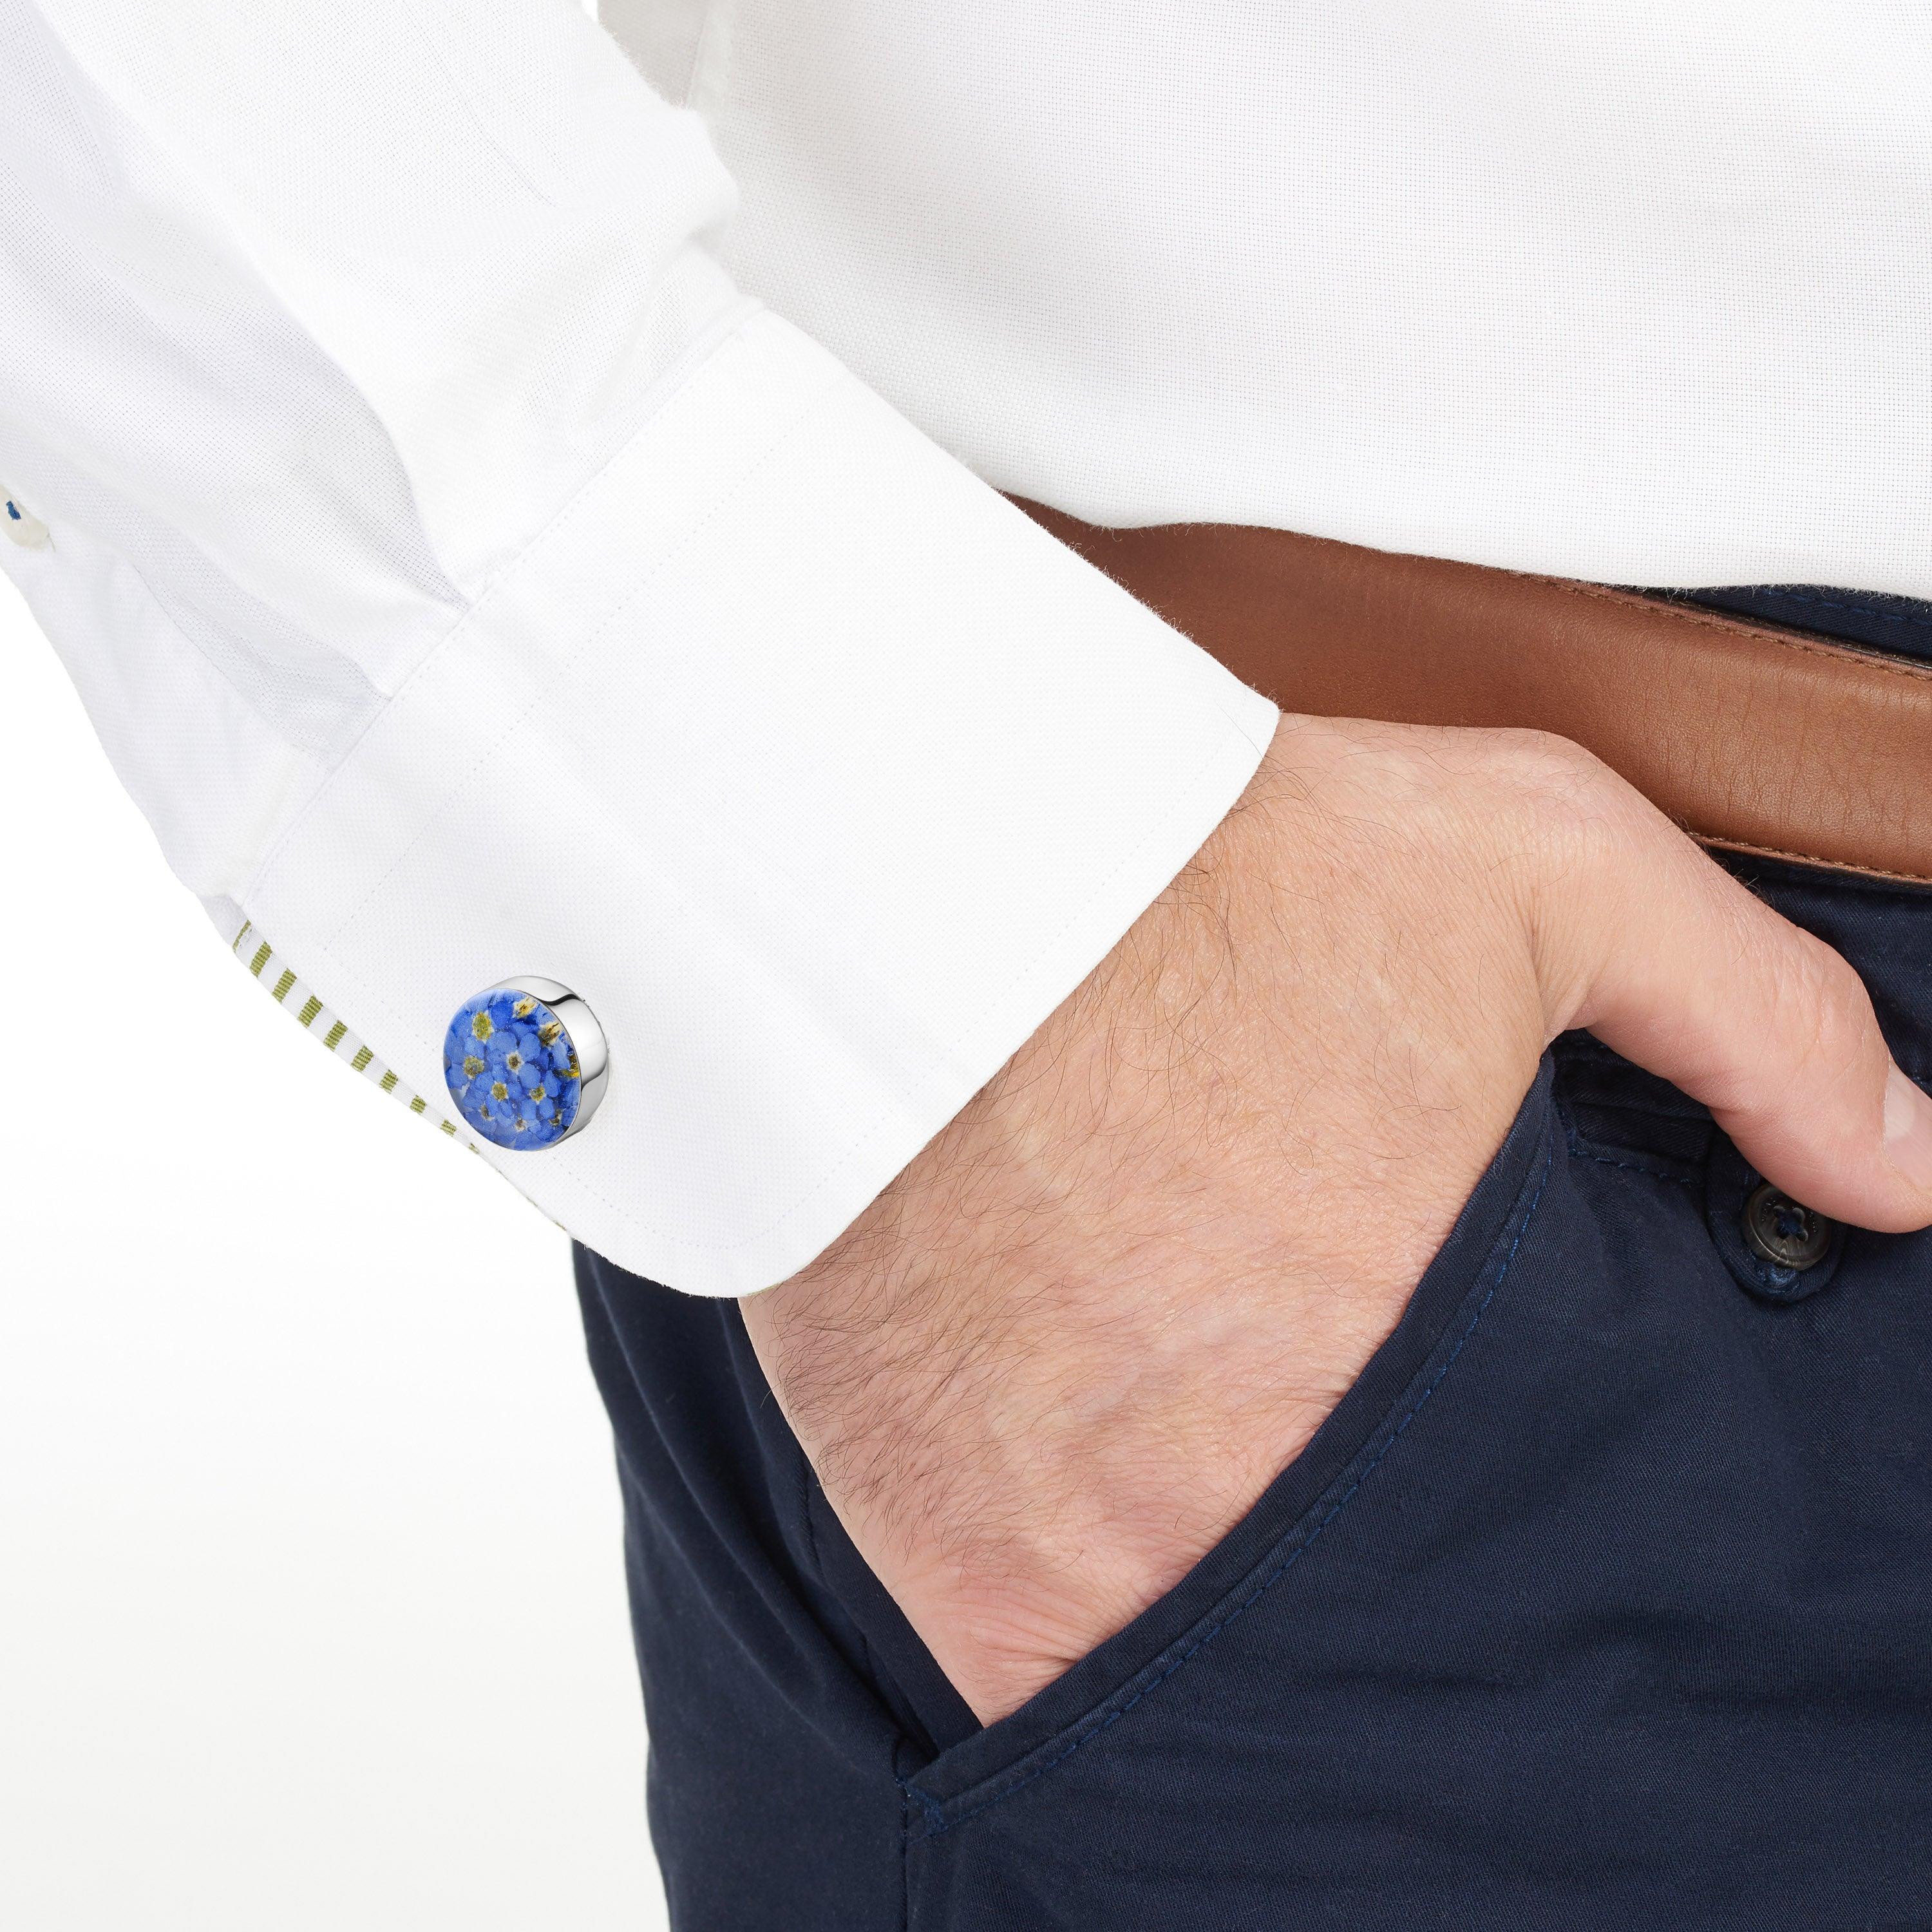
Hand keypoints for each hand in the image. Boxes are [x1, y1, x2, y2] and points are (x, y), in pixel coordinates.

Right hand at [742, 718, 1931, 1723]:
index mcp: (1432, 1371)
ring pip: (1209, 1667)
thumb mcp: (1541, 867)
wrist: (913, 884)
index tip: (1487, 1472)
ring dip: (1215, 1593)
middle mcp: (1265, 1507)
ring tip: (1193, 1472)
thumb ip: (1753, 1021)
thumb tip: (1903, 1167)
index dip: (1532, 1529)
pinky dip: (1073, 1619)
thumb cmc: (1215, 867)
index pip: (1549, 1547)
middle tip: (1322, 1448)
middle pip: (1373, 1623)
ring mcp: (1089, 1560)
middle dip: (1370, 1550)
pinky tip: (1075, 1499)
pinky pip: (1038, 1674)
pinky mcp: (943, 1564)